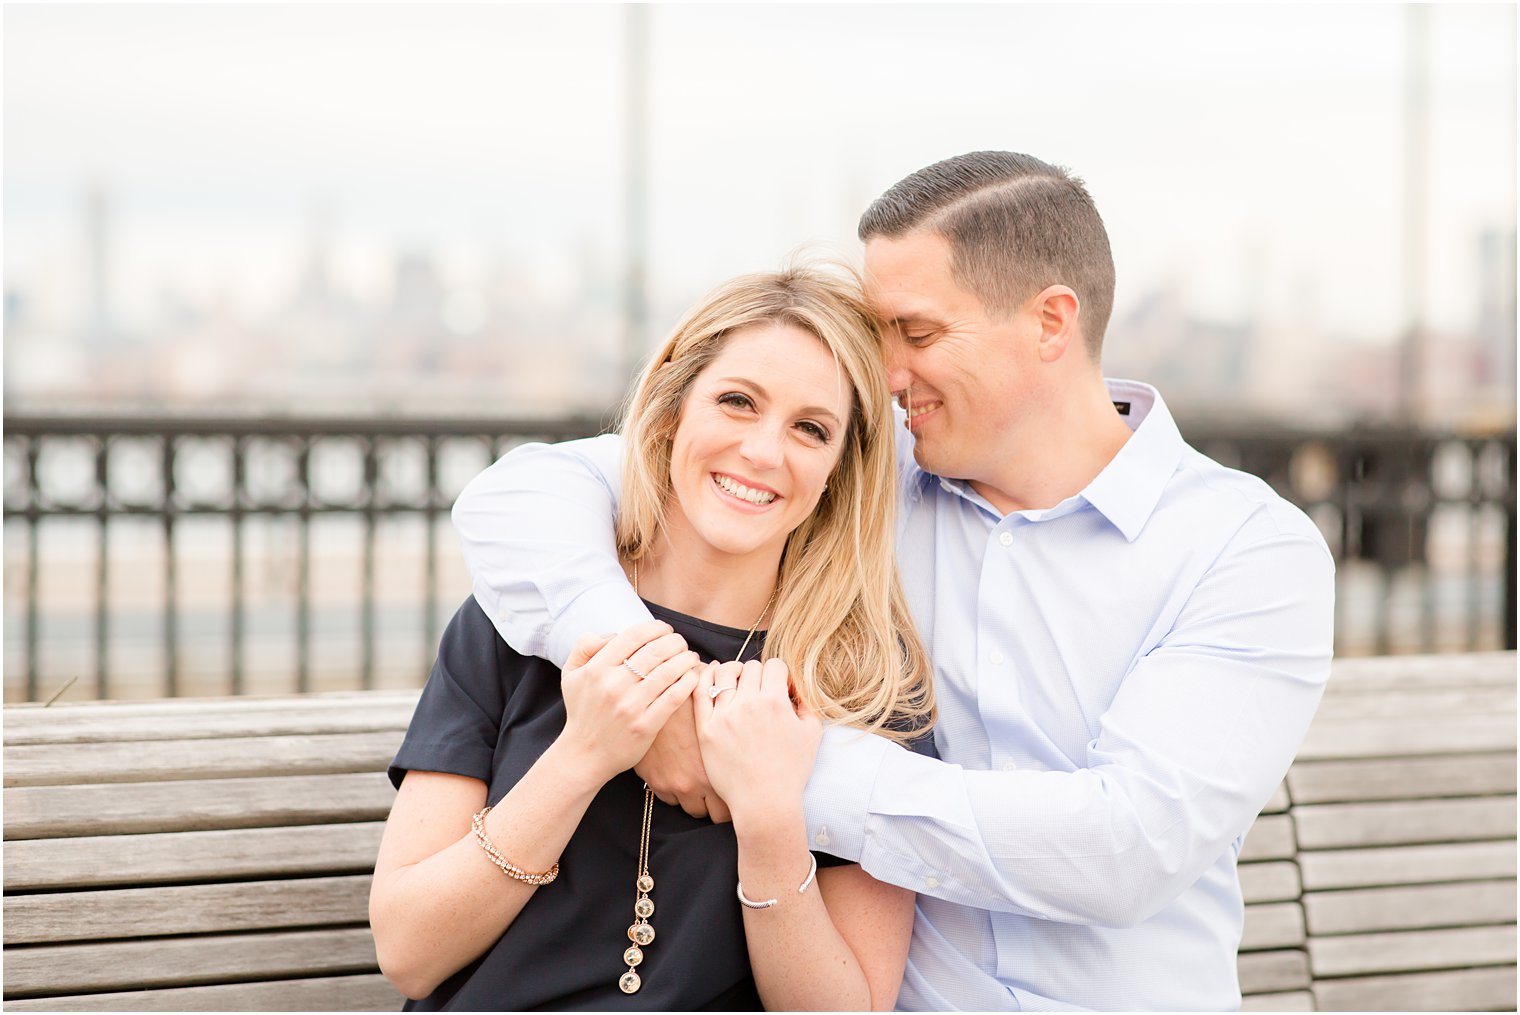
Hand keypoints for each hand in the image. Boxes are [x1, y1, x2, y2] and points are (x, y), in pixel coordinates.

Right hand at [555, 620, 700, 786]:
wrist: (584, 755)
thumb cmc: (582, 711)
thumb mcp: (570, 674)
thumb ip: (585, 646)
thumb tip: (613, 634)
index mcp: (597, 668)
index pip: (634, 635)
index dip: (656, 627)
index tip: (665, 630)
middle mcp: (614, 685)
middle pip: (656, 650)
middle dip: (675, 641)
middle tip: (681, 643)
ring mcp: (630, 706)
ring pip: (669, 671)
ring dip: (686, 659)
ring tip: (691, 657)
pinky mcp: (646, 726)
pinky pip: (674, 696)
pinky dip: (688, 681)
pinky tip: (693, 676)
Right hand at [634, 696, 732, 822]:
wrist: (655, 702)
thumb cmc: (692, 707)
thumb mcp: (716, 724)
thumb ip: (732, 746)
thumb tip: (758, 759)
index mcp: (718, 769)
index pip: (734, 804)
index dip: (738, 800)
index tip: (740, 792)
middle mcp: (698, 783)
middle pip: (716, 815)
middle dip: (720, 807)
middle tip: (723, 793)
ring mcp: (676, 785)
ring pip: (693, 810)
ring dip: (697, 800)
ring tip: (701, 783)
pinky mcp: (657, 783)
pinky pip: (671, 801)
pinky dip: (676, 792)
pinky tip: (680, 775)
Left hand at [694, 659, 821, 824]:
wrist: (764, 801)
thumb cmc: (790, 771)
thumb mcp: (812, 734)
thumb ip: (807, 704)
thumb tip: (795, 688)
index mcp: (775, 702)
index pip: (774, 665)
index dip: (779, 673)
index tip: (779, 686)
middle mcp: (748, 704)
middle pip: (750, 667)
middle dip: (758, 674)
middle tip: (759, 690)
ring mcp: (724, 715)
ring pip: (724, 673)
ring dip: (733, 673)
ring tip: (736, 684)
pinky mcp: (706, 728)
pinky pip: (700, 692)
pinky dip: (705, 678)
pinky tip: (712, 679)